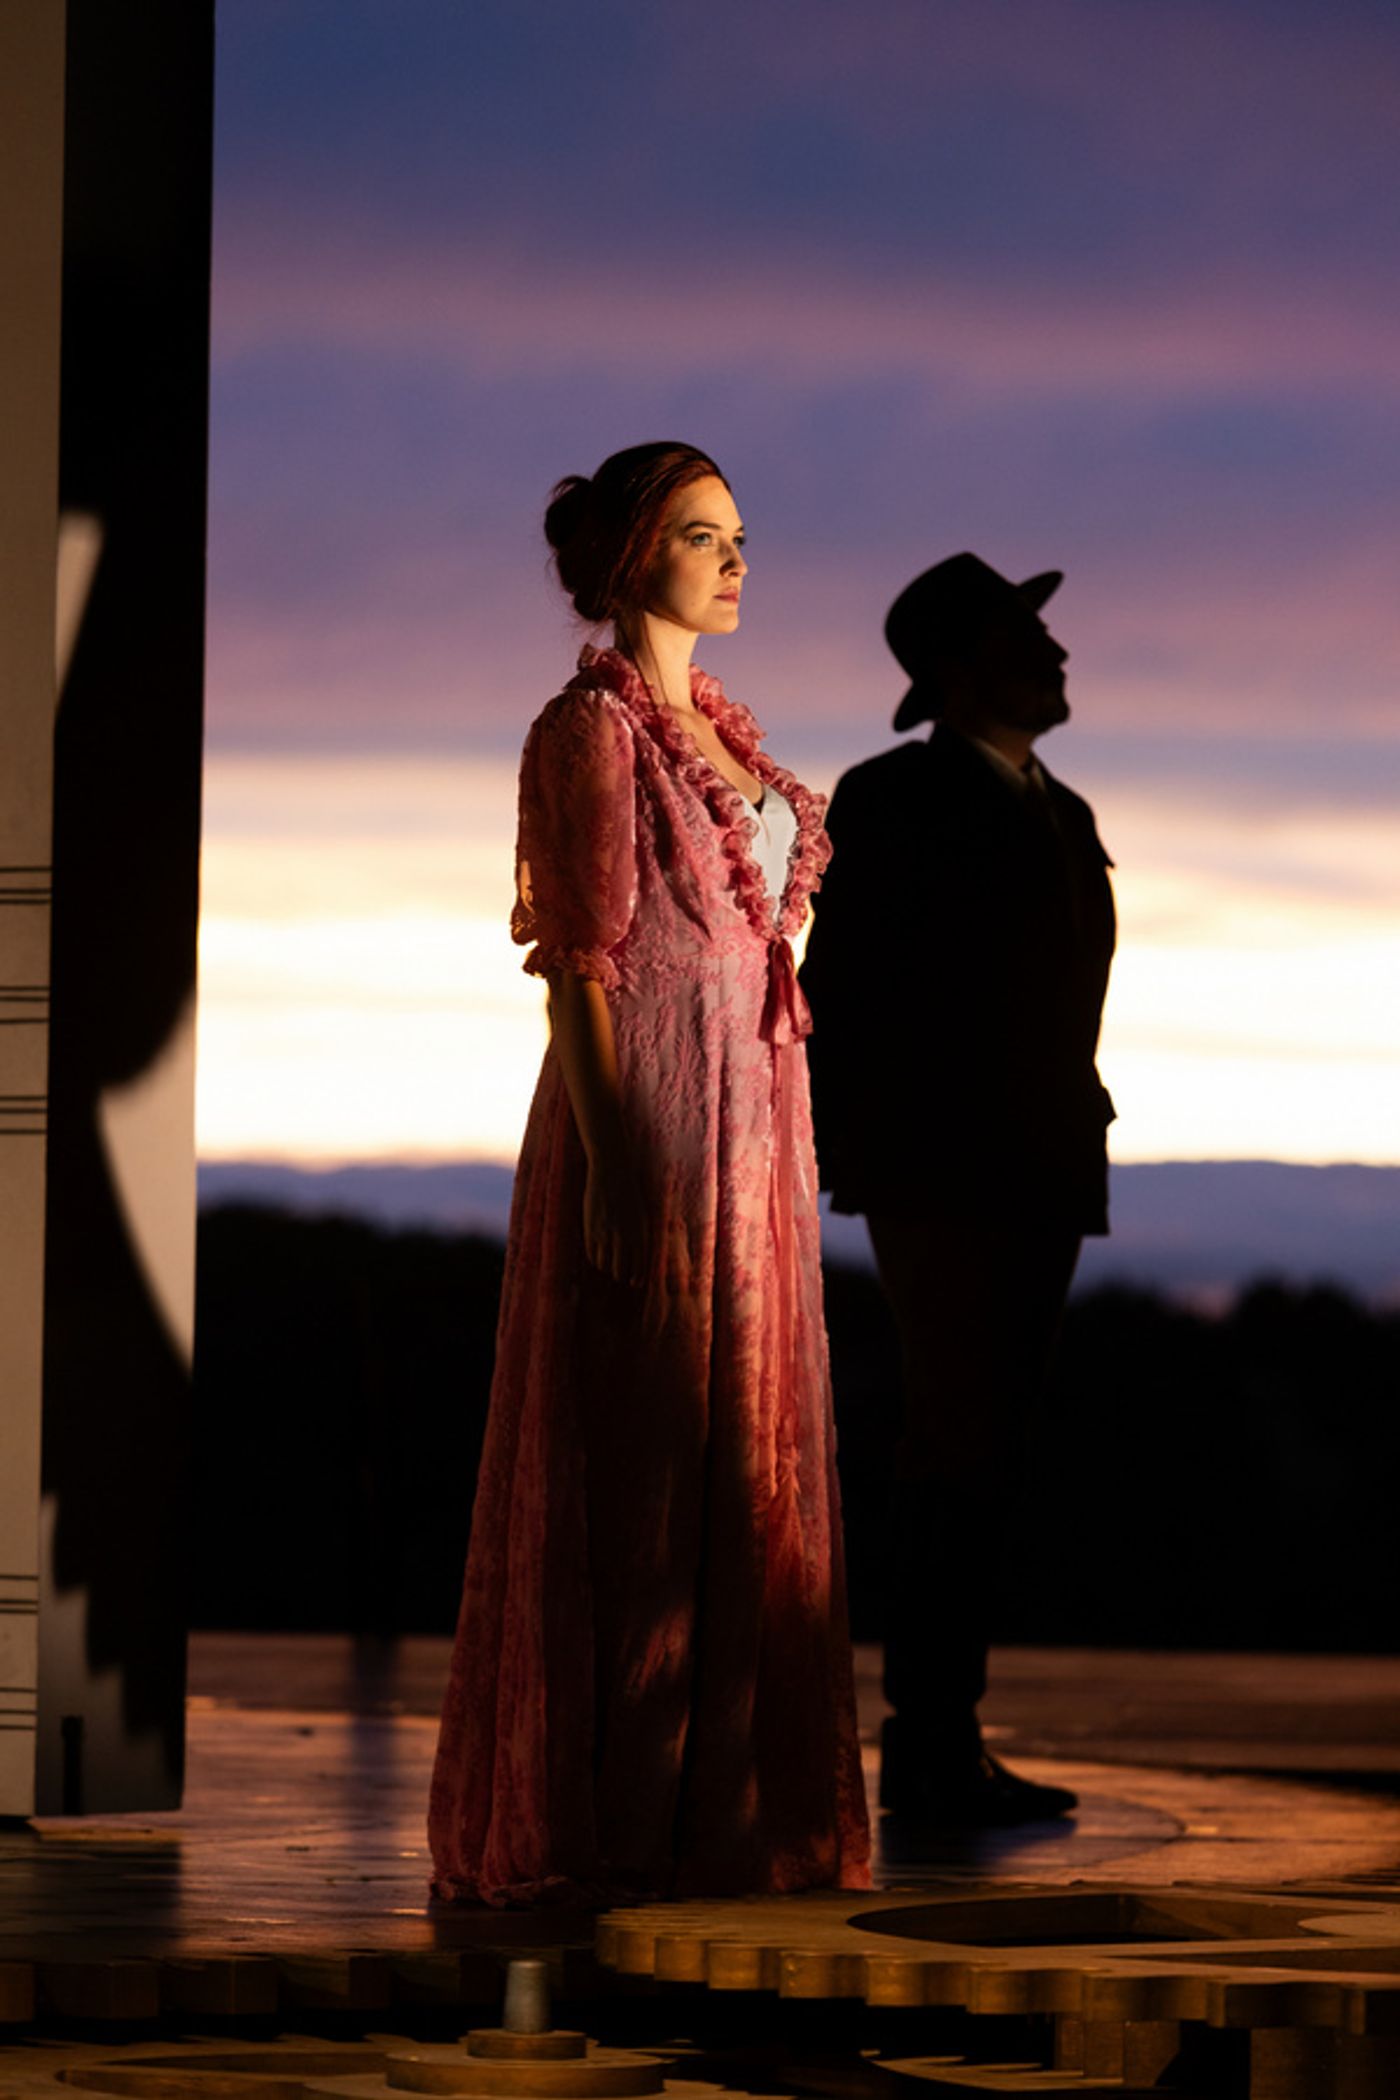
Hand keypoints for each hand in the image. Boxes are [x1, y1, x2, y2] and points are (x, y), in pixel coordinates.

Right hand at [582, 1151, 651, 1286]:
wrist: (612, 1170)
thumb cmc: (631, 1191)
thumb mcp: (642, 1214)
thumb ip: (640, 1236)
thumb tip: (638, 1257)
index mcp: (641, 1234)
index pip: (640, 1267)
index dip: (637, 1278)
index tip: (636, 1282)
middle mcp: (624, 1237)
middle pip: (621, 1271)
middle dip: (622, 1275)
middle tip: (621, 1275)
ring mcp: (605, 1234)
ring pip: (605, 1266)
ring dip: (608, 1268)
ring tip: (609, 1265)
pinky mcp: (590, 1229)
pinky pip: (592, 1254)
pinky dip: (595, 1259)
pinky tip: (598, 1256)